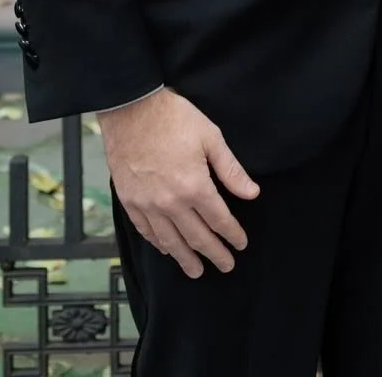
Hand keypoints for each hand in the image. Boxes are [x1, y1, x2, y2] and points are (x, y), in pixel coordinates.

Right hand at [99, 88, 258, 277]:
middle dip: (214, 254)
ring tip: (196, 271)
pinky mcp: (130, 201)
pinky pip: (146, 231)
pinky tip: (167, 249)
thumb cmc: (174, 118)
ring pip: (170, 241)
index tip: (241, 245)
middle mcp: (171, 203)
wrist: (131, 109)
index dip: (232, 235)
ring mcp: (147, 205)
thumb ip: (231, 170)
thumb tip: (252, 193)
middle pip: (197, 237)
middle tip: (226, 266)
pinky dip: (159, 244)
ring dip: (185, 258)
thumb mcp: (211, 137)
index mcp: (195, 186)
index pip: (219, 220)